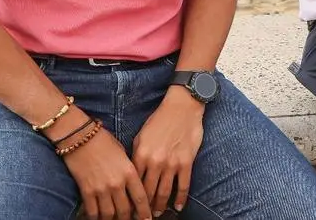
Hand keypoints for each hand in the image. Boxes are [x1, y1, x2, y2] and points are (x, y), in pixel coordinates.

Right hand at [57, 118, 152, 219]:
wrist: (80, 137)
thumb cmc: (104, 141)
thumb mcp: (124, 154)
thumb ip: (130, 171)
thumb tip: (133, 187)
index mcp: (129, 172)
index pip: (141, 198)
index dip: (145, 212)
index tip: (148, 219)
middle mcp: (117, 183)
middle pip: (125, 210)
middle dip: (129, 219)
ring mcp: (101, 188)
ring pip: (109, 214)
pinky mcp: (86, 191)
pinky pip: (92, 212)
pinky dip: (95, 218)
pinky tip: (98, 219)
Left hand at [132, 88, 205, 215]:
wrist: (182, 107)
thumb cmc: (160, 119)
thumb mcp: (141, 136)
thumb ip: (136, 155)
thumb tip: (133, 172)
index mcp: (141, 155)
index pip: (134, 183)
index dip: (131, 198)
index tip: (129, 207)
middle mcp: (155, 162)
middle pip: (148, 192)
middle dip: (144, 207)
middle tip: (142, 216)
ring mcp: (171, 163)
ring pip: (164, 191)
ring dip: (161, 205)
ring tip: (158, 213)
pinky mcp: (186, 162)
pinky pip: (183, 185)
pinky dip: (181, 198)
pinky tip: (178, 206)